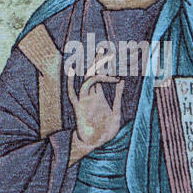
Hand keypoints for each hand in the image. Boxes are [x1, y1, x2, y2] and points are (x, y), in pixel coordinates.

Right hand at [67, 50, 123, 164]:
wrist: (95, 144)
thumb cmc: (105, 131)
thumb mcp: (116, 113)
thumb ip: (118, 97)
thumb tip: (122, 80)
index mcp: (99, 96)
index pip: (101, 76)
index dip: (105, 67)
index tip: (114, 58)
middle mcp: (91, 95)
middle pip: (94, 74)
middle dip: (98, 61)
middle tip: (104, 48)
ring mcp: (84, 100)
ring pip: (87, 80)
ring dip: (93, 69)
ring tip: (102, 58)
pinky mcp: (78, 107)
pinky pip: (72, 92)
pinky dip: (70, 81)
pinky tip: (72, 70)